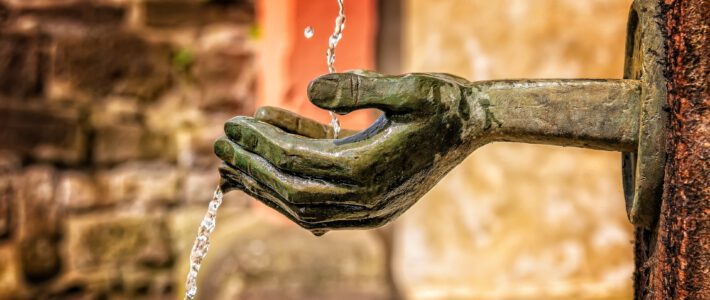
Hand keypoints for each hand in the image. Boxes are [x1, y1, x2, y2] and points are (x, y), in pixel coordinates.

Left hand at [214, 72, 483, 233]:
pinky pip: (321, 201)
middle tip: (219, 145)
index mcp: (370, 171)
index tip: (232, 123)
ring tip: (233, 162)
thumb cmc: (444, 103)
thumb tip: (309, 88)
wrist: (475, 126)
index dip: (260, 142)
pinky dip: (293, 183)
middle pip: (291, 189)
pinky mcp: (369, 204)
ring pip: (301, 203)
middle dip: (252, 167)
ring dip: (265, 182)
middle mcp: (365, 199)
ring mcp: (368, 208)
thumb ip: (361, 87)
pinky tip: (275, 155)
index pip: (296, 161)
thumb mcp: (410, 86)